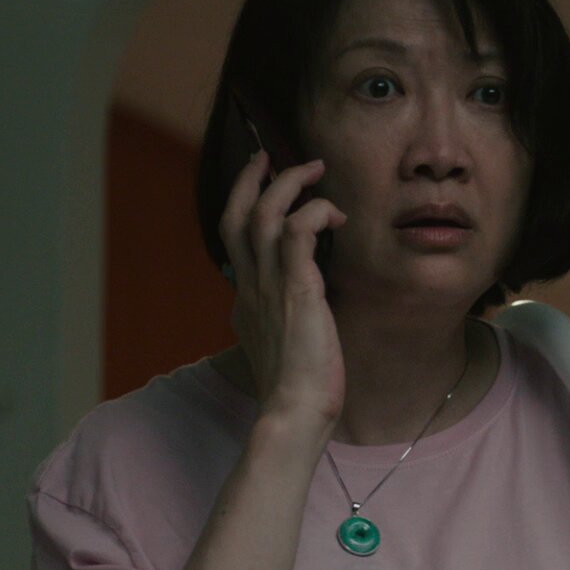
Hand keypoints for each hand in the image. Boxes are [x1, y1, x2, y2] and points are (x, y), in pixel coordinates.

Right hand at [218, 150, 348, 430]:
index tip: (262, 186)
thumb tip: (290, 307)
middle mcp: (250, 287)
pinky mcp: (296, 289)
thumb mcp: (281, 347)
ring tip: (314, 170)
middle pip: (237, 216)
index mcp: (245, 301)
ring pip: (265, 214)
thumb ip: (279, 320)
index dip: (246, 207)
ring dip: (288, 184)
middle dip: (252, 180)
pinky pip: (298, 231)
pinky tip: (334, 214)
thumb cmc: (296, 390)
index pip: (235, 241)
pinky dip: (313, 212)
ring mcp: (269, 287)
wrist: (293, 413)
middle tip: (269, 156)